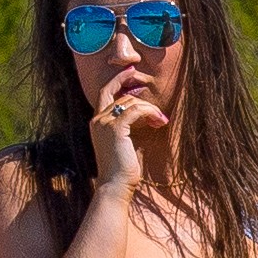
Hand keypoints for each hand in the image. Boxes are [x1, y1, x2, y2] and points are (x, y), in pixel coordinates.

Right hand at [85, 73, 158, 196]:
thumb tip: (145, 114)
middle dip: (138, 94)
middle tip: (152, 97)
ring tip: (161, 120)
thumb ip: (129, 127)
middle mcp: (97, 120)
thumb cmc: (122, 169)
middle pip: (121, 96)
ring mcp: (104, 123)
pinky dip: (150, 112)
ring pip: (130, 102)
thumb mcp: (125, 143)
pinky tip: (159, 120)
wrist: (115, 185)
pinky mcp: (115, 128)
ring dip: (150, 109)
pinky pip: (136, 110)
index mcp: (97, 123)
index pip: (105, 93)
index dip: (117, 80)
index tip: (131, 72)